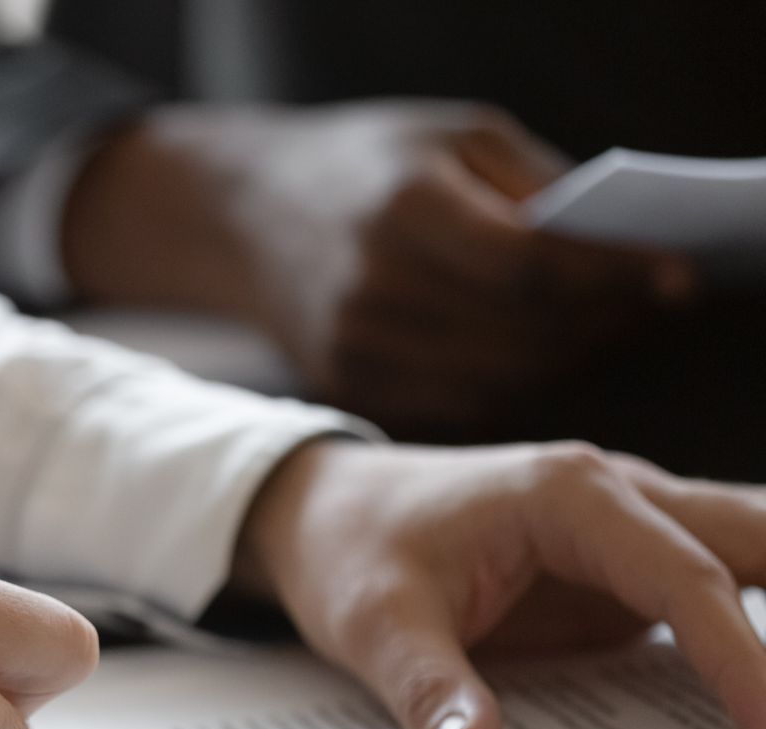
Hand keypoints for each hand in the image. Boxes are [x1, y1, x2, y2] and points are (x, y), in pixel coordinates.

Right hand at [63, 101, 694, 432]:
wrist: (243, 215)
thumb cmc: (365, 164)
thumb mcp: (453, 139)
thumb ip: (533, 189)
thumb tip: (609, 253)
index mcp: (399, 211)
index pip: (528, 267)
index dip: (608, 278)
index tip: (671, 275)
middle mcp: (370, 288)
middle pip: (518, 335)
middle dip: (599, 324)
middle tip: (643, 305)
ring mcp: (354, 348)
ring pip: (495, 381)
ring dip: (562, 361)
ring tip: (597, 330)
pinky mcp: (347, 385)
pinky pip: (456, 402)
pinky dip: (510, 383)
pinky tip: (533, 352)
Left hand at [233, 438, 765, 728]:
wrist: (324, 508)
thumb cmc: (350, 547)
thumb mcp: (371, 623)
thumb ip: (427, 692)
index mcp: (569, 498)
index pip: (688, 580)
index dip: (742, 662)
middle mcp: (620, 498)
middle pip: (755, 546)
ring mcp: (631, 532)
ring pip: (751, 556)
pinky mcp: (625, 572)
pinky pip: (712, 598)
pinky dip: (750, 636)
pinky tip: (756, 708)